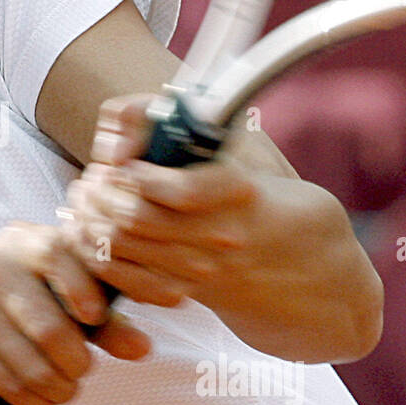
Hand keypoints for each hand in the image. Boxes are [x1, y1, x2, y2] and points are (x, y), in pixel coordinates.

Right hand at [0, 221, 150, 404]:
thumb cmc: (19, 303)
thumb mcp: (60, 298)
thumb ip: (106, 319)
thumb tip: (143, 349)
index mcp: (24, 242)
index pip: (59, 256)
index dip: (84, 291)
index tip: (95, 318)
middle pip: (50, 328)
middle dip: (77, 364)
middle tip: (82, 373)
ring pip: (29, 365)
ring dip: (59, 390)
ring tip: (66, 392)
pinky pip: (5, 383)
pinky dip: (33, 402)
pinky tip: (43, 403)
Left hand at [59, 93, 383, 361]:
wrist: (322, 292)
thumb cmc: (295, 220)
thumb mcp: (272, 174)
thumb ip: (224, 146)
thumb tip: (180, 111)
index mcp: (244, 198)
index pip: (182, 189)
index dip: (140, 173)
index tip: (121, 159)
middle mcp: (220, 236)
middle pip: (138, 217)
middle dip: (102, 193)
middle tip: (88, 178)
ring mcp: (202, 269)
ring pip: (128, 248)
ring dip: (94, 222)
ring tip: (83, 201)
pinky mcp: (189, 293)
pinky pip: (132, 281)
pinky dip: (102, 259)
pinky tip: (89, 240)